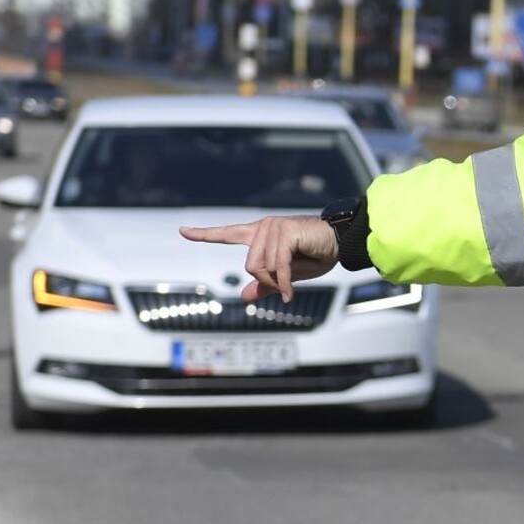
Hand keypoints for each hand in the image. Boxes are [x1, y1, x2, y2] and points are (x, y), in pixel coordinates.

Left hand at [180, 215, 337, 301]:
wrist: (340, 243)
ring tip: (293, 281)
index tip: (183, 231)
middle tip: (285, 286)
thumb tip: (243, 297)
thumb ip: (266, 284)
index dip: (204, 234)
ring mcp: (273, 227)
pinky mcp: (284, 232)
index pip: (227, 233)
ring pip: (261, 268)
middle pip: (249, 266)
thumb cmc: (318, 255)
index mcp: (260, 234)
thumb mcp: (288, 275)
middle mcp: (264, 227)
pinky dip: (284, 283)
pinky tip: (290, 294)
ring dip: (278, 282)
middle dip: (267, 282)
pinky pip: (276, 266)